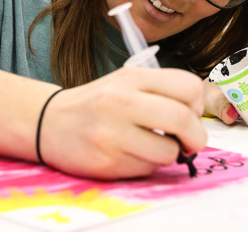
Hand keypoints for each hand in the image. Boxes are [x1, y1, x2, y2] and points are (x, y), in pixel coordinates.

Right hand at [38, 67, 206, 179]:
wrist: (49, 122)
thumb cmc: (97, 103)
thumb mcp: (126, 83)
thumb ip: (161, 93)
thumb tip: (197, 118)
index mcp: (132, 77)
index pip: (188, 87)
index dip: (198, 105)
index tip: (191, 114)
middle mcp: (122, 102)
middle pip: (182, 119)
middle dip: (196, 136)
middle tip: (190, 142)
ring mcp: (112, 133)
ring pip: (168, 151)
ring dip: (169, 154)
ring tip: (152, 146)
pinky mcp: (106, 162)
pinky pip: (146, 169)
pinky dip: (147, 165)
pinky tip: (131, 154)